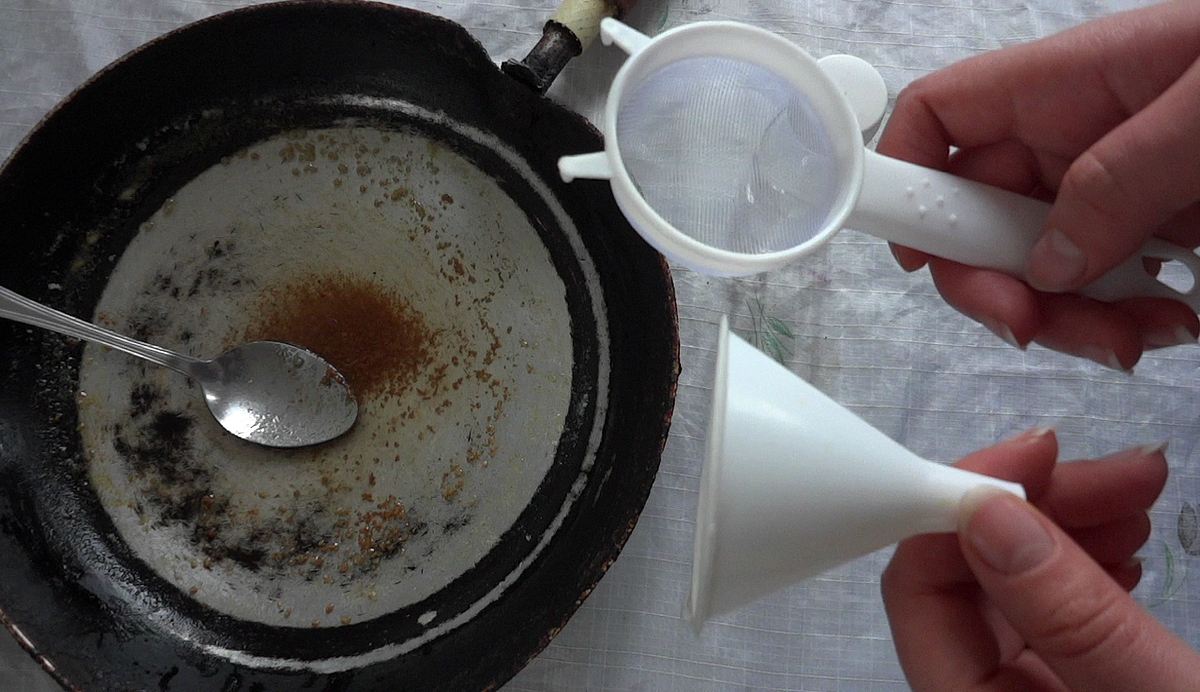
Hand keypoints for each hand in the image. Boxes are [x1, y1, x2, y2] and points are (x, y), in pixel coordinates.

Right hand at [876, 1, 1199, 369]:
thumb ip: (1122, 179)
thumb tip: (1050, 261)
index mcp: (1073, 82)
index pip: (942, 115)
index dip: (903, 176)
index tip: (915, 252)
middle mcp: (1080, 135)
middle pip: (979, 216)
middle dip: (997, 282)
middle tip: (1037, 322)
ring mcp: (1117, 187)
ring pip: (1038, 269)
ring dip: (1070, 319)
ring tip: (1144, 332)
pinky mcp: (1158, 229)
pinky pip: (1104, 289)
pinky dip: (1124, 322)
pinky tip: (1174, 321)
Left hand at [881, 428, 1199, 690]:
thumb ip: (1071, 617)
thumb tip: (985, 515)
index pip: (919, 593)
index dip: (962, 508)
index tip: (1037, 455)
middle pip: (967, 580)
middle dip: (1033, 508)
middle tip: (1121, 472)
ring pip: (1014, 588)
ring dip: (1067, 527)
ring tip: (1139, 496)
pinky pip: (1054, 617)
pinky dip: (1086, 568)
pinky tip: (1128, 548)